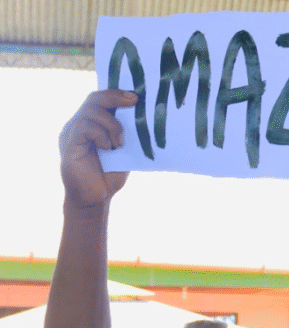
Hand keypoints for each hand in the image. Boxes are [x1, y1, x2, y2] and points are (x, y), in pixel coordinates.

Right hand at [59, 89, 137, 208]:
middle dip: (115, 98)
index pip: (100, 99)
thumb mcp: (124, 149)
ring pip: (90, 112)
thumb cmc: (110, 175)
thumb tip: (146, 115)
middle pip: (93, 100)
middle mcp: (79, 125)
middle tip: (134, 102)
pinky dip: (100, 134)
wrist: (96, 199)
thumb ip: (127, 133)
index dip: (116, 93)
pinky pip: (83, 128)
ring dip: (111, 124)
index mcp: (91, 124)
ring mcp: (72, 133)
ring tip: (119, 143)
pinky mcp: (69, 145)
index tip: (136, 96)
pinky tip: (108, 148)